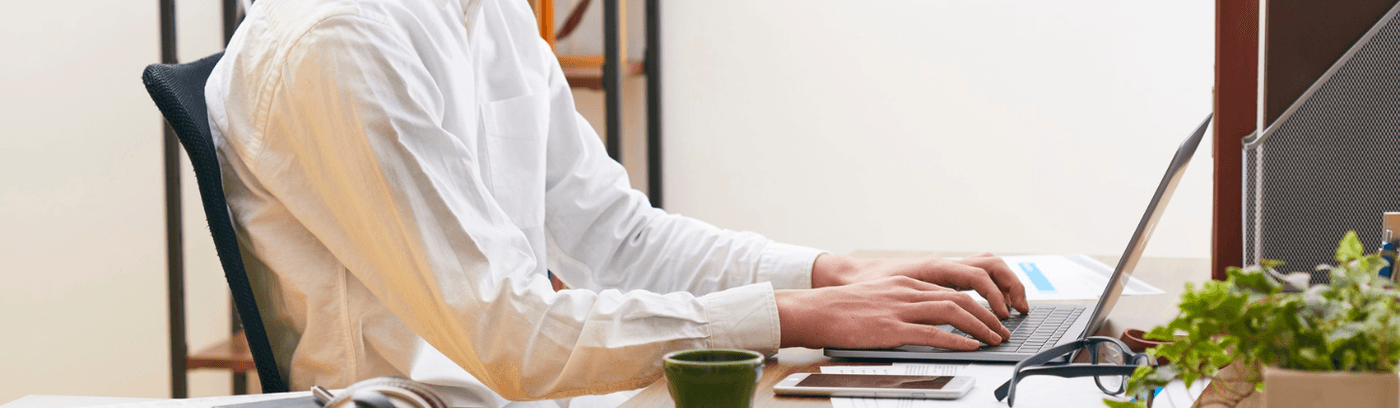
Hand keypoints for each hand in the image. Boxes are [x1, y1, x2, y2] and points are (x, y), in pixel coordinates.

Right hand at [775, 276, 1010, 349]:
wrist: (814, 310)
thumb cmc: (840, 309)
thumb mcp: (878, 298)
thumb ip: (902, 304)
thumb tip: (924, 320)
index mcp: (905, 284)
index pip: (951, 291)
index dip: (978, 305)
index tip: (991, 318)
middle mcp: (907, 292)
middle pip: (960, 299)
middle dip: (987, 316)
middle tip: (1001, 331)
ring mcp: (900, 309)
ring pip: (952, 312)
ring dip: (980, 327)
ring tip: (994, 339)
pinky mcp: (891, 328)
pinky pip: (932, 333)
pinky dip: (957, 339)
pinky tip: (970, 346)